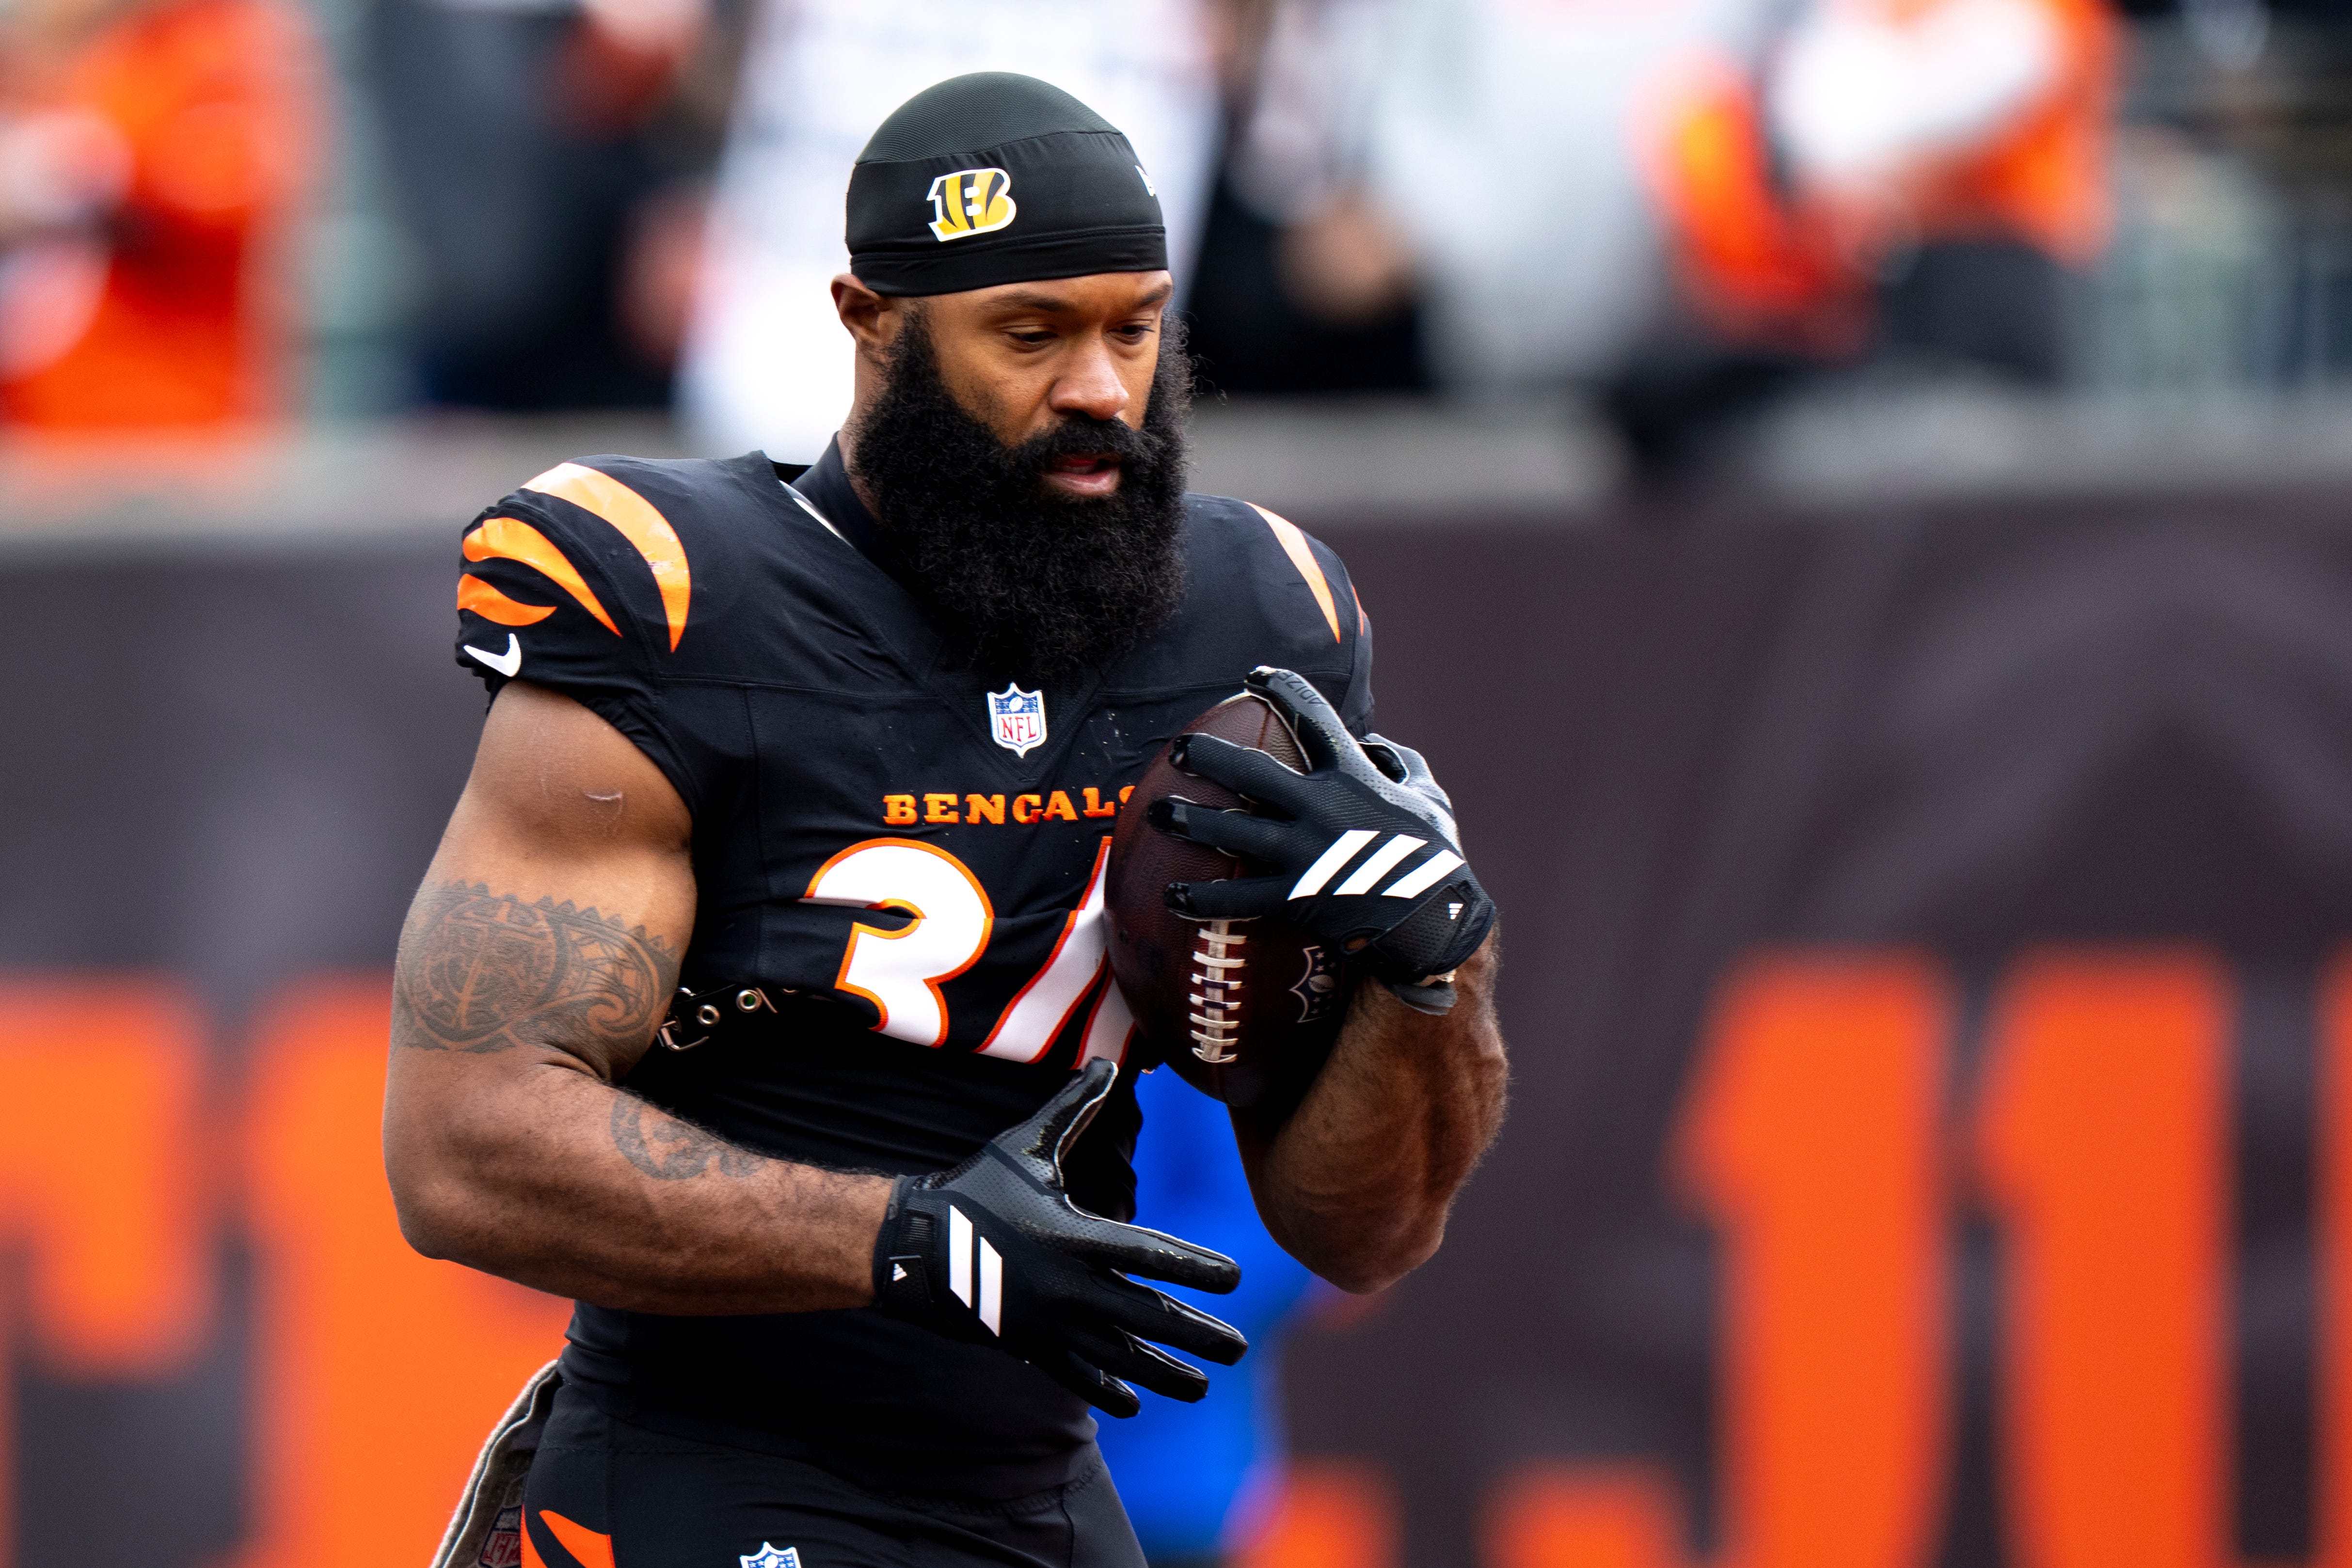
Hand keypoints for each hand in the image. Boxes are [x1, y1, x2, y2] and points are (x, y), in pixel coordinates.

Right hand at [871, 1058, 1246, 1416]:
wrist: (913, 1245)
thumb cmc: (975, 1187)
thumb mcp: (1025, 1144)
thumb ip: (1074, 1107)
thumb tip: (1108, 1060)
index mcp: (1073, 1235)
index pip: (1149, 1254)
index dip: (1194, 1267)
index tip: (1235, 1279)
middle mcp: (1067, 1286)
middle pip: (1146, 1316)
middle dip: (1196, 1334)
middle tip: (1239, 1348)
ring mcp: (1048, 1323)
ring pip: (1118, 1357)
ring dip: (1164, 1374)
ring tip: (1203, 1386)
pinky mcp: (1027, 1345)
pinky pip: (1074, 1376)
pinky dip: (1105, 1391)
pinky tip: (1132, 1403)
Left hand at [1147, 666, 1494, 1004]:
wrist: (1437, 922)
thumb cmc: (1436, 856)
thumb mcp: (1429, 796)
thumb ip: (1400, 761)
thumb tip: (1370, 742)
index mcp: (1353, 776)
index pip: (1312, 718)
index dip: (1282, 689)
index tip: (1256, 676)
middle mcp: (1320, 808)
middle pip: (1251, 771)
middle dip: (1209, 756)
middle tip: (1179, 750)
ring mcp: (1303, 853)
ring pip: (1232, 831)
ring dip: (1189, 821)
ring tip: (1155, 812)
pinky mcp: (1295, 897)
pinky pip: (1238, 898)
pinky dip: (1202, 899)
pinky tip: (1170, 898)